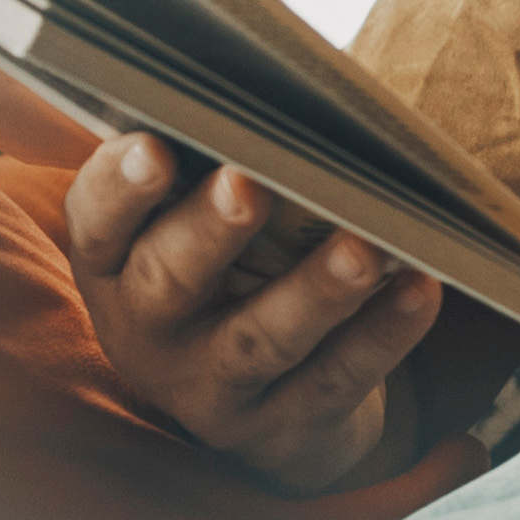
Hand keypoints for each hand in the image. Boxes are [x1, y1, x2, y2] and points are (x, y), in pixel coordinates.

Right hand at [58, 133, 443, 496]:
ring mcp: (211, 389)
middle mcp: (148, 331)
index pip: (97, 220)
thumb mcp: (197, 230)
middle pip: (170, 279)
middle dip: (209, 230)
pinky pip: (335, 380)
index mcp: (116, 264)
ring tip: (362, 247)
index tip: (153, 146)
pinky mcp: (282, 428)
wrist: (260, 405)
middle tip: (247, 183)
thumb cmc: (231, 274)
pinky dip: (382, 335)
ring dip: (315, 291)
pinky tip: (422, 288)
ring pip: (260, 339)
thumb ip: (213, 168)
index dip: (120, 186)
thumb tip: (281, 90)